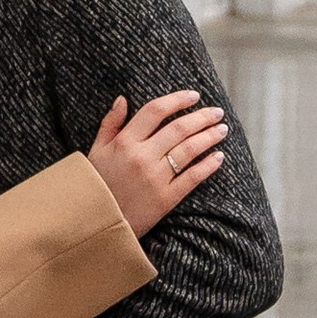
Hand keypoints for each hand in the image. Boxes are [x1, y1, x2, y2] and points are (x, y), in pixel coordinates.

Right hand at [86, 91, 229, 237]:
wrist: (96, 222)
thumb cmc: (95, 184)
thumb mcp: (96, 150)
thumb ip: (110, 124)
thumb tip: (122, 99)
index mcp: (124, 142)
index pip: (155, 111)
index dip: (177, 100)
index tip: (193, 96)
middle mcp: (142, 156)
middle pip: (178, 129)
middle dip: (202, 117)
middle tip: (217, 112)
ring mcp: (155, 177)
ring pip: (189, 150)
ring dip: (208, 137)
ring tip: (221, 130)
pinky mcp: (165, 198)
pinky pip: (192, 177)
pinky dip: (208, 165)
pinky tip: (218, 157)